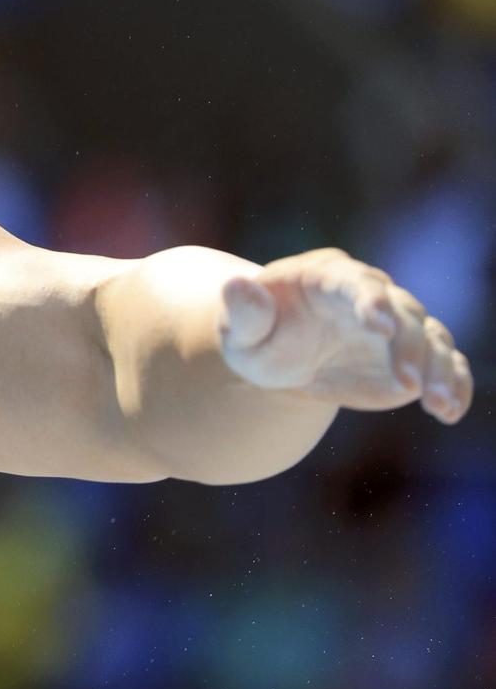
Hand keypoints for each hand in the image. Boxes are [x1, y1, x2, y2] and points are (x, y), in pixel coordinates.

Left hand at [217, 247, 473, 423]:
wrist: (282, 357)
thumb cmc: (258, 338)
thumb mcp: (241, 331)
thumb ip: (243, 313)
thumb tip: (235, 286)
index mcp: (327, 277)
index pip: (356, 283)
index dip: (370, 302)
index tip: (382, 326)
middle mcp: (370, 293)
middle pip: (403, 313)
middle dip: (409, 348)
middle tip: (408, 385)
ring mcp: (396, 323)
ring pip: (431, 338)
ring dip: (439, 369)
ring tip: (437, 405)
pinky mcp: (412, 355)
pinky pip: (443, 363)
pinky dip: (453, 384)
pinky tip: (450, 411)